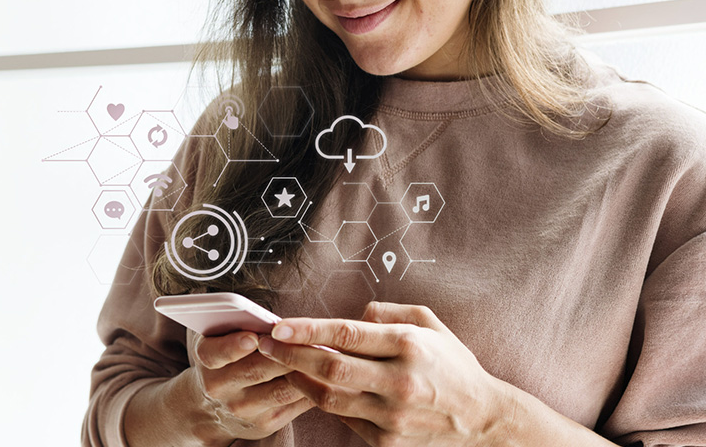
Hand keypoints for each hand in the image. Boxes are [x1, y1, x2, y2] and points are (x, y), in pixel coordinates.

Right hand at [188, 330, 313, 441]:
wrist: (213, 407)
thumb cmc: (226, 358)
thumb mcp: (220, 336)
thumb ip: (238, 323)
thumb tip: (276, 320)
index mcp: (207, 359)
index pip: (215, 353)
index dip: (234, 346)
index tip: (253, 337)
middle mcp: (220, 387)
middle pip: (257, 370)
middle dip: (286, 353)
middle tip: (309, 337)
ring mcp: (242, 409)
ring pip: (282, 389)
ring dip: (305, 371)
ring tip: (325, 353)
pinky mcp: (264, 424)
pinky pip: (294, 404)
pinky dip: (312, 388)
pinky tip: (323, 374)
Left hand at [257, 302, 510, 446]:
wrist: (482, 419)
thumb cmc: (453, 364)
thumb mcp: (430, 324)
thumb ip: (388, 312)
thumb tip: (351, 315)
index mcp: (409, 345)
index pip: (347, 334)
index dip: (307, 329)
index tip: (278, 326)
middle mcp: (399, 380)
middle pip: (330, 366)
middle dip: (291, 354)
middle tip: (264, 344)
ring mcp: (392, 415)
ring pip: (329, 396)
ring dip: (298, 379)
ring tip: (280, 364)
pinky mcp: (386, 441)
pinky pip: (343, 418)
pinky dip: (322, 401)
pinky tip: (309, 386)